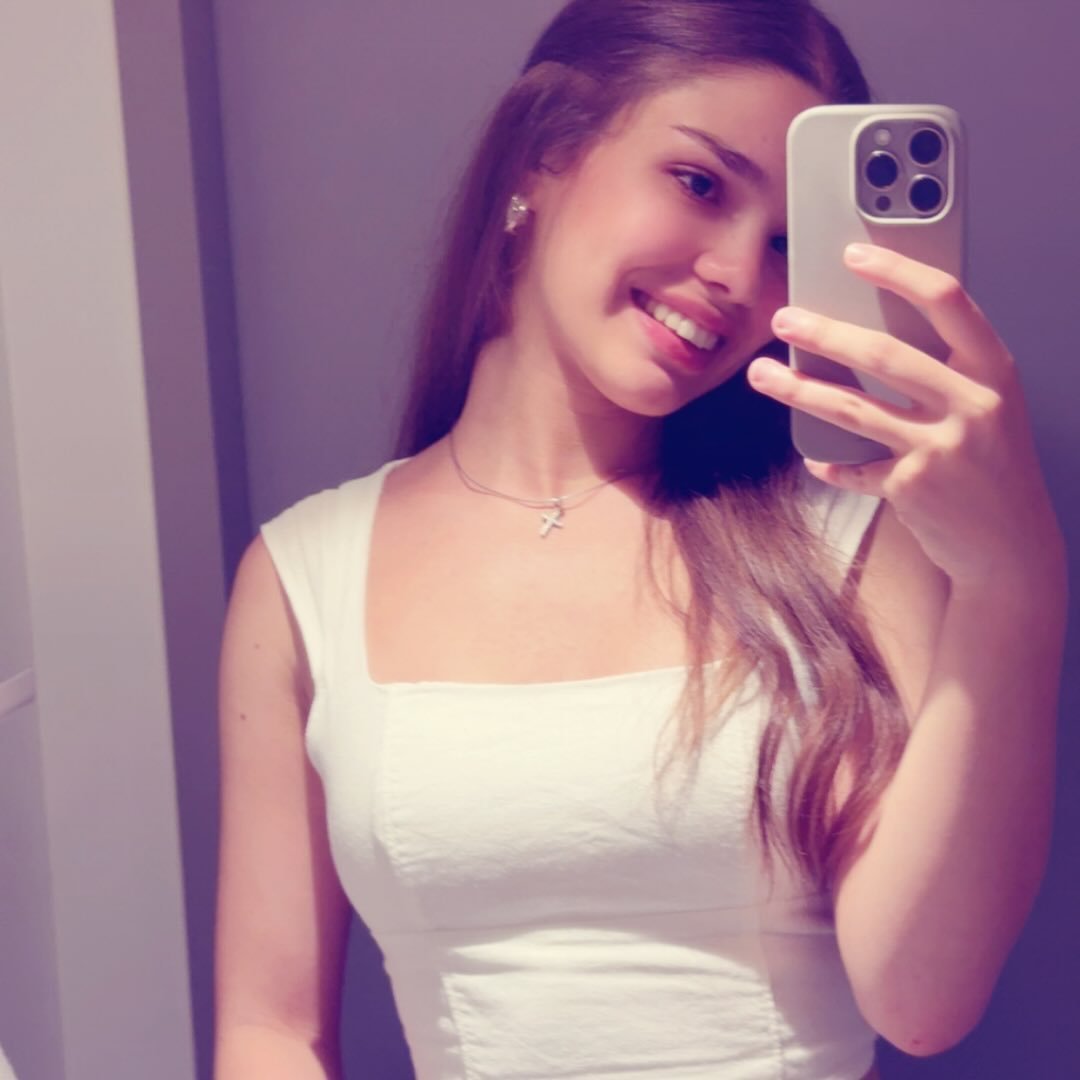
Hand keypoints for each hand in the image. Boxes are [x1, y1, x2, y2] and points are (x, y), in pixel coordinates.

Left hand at [746, 243, 1063, 590]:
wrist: (1011, 545)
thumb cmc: (992, 466)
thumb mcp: (987, 408)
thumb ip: (943, 373)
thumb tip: (862, 335)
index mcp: (994, 372)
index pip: (948, 302)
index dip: (898, 271)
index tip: (854, 253)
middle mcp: (972, 405)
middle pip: (884, 354)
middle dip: (824, 332)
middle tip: (782, 319)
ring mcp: (941, 449)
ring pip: (853, 409)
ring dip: (799, 389)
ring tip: (762, 375)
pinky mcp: (911, 487)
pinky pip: (852, 467)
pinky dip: (831, 464)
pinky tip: (817, 460)